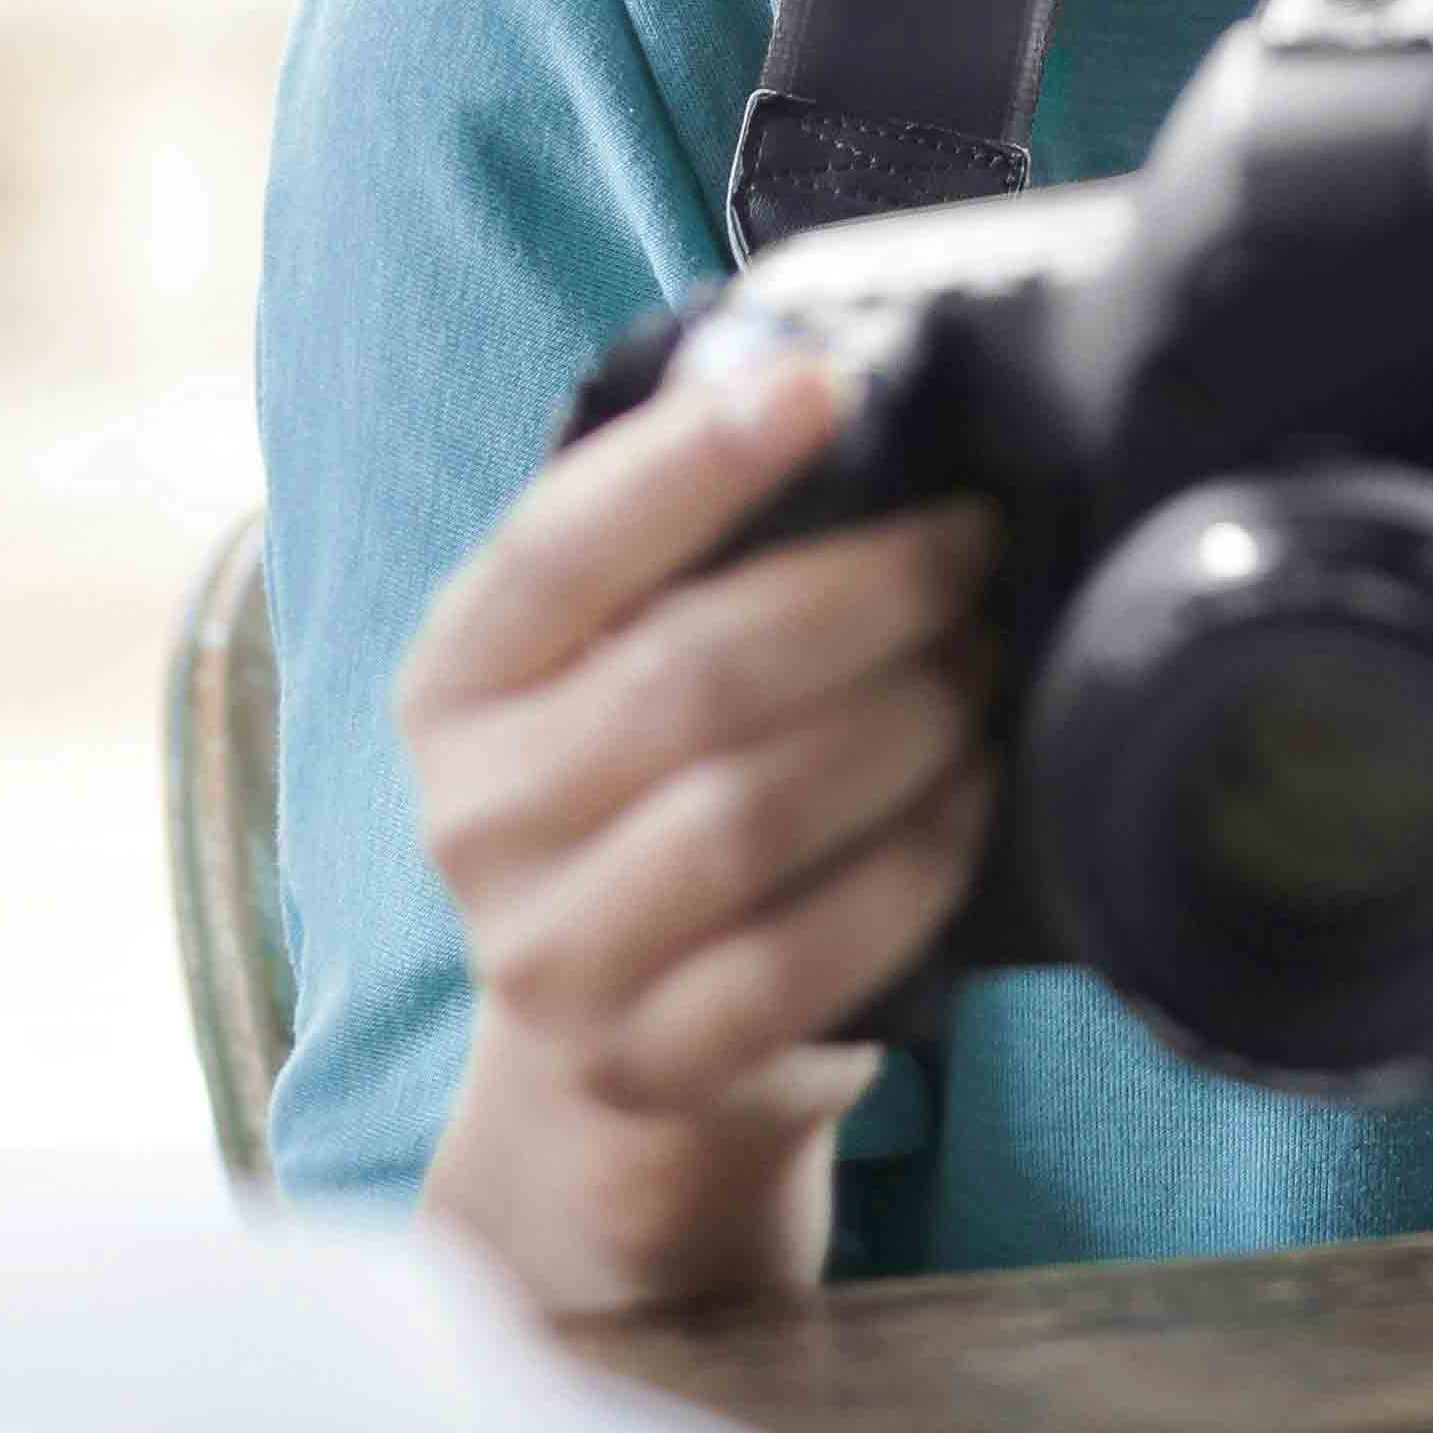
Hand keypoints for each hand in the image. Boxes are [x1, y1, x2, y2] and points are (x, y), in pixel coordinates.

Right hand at [398, 352, 1002, 1314]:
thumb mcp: (615, 654)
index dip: (690, 459)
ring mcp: (548, 960)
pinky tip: (970, 794)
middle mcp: (470, 819)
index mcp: (453, 679)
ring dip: (903, 723)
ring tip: (978, 666)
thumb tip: (794, 368)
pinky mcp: (647, 1064)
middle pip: (688, 679)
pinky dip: (913, 861)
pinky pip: (806, 954)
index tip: (824, 382)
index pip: (559, 546)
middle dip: (864, 595)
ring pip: (750, 815)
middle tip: (967, 549)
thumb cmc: (648, 787)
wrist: (622, 1044)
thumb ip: (677, 537)